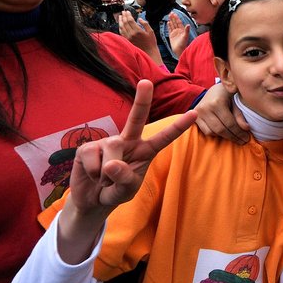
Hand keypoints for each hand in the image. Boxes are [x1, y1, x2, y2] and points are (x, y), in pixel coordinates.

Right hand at [60, 80, 196, 261]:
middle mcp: (127, 141)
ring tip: (104, 179)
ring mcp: (107, 142)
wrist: (92, 200)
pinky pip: (93, 158)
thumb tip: (111, 164)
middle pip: (136, 118)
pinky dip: (93, 172)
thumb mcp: (126, 190)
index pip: (163, 138)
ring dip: (107, 173)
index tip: (194, 113)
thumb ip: (124, 179)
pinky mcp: (88, 147)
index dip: (178, 127)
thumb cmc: (115, 191)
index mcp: (144, 151)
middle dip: (142, 100)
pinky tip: (92, 175)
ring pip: (112, 150)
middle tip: (146, 82)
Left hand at [118, 11, 163, 65]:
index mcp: (138, 31)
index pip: (130, 20)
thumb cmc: (151, 42)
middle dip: (124, 16)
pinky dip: (120, 28)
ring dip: (120, 21)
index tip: (127, 11)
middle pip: (125, 23)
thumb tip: (139, 19)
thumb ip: (145, 24)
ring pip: (122, 27)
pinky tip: (120, 25)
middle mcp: (131, 34)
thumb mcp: (151, 31)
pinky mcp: (127, 41)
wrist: (149, 52)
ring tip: (120, 16)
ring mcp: (128, 38)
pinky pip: (121, 33)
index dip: (128, 15)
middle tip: (123, 12)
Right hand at [166, 12, 190, 56]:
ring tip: (169, 16)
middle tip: (170, 13)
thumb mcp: (185, 36)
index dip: (177, 18)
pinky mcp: (171, 36)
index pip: (179, 22)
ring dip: (171, 21)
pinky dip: (169, 26)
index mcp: (182, 30)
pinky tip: (168, 22)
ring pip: (172, 25)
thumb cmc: (183, 44)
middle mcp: (178, 31)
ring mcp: (174, 33)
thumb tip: (188, 25)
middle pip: (175, 23)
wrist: (179, 50)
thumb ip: (186, 30)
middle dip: (173, 18)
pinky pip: (169, 29)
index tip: (174, 14)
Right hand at [194, 83, 249, 142]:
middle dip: (233, 137)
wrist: (214, 89)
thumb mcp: (236, 101)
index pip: (229, 123)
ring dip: (225, 137)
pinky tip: (224, 132)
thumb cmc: (227, 94)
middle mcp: (205, 107)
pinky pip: (206, 131)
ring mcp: (197, 113)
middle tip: (243, 141)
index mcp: (217, 102)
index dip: (239, 133)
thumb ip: (239, 115)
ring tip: (235, 137)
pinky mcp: (195, 117)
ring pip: (212, 132)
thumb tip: (246, 129)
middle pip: (220, 129)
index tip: (247, 138)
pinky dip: (215, 134)